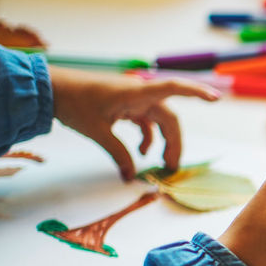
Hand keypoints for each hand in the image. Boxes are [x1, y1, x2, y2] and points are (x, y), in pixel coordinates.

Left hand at [49, 67, 219, 180]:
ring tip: (160, 164)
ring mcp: (133, 99)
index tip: (216, 100)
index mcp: (136, 93)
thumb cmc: (73, 103)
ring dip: (162, 142)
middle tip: (171, 167)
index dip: (196, 93)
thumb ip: (119, 154)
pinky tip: (141, 153)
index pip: (173, 89)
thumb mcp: (97, 132)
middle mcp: (139, 94)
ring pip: (159, 121)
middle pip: (169, 118)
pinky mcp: (125, 105)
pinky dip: (147, 137)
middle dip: (174, 143)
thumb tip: (131, 176)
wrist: (50, 89)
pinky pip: (145, 121)